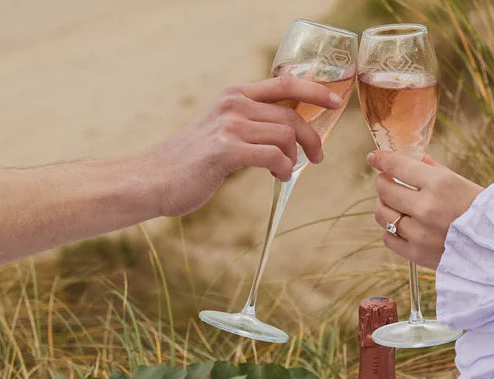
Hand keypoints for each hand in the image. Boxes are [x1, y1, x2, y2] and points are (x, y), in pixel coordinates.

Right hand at [143, 77, 342, 217]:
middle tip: (317, 158)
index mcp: (235, 95)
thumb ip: (250, 123)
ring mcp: (229, 126)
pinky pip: (273, 157)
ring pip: (285, 137)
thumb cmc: (193, 161)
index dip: (315, 90)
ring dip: (294, 159)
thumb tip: (286, 133)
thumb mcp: (222, 129)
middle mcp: (234, 104)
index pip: (285, 84)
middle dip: (312, 138)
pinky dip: (284, 169)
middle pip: (291, 116)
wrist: (157, 179)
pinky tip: (278, 177)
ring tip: (285, 172)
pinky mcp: (227, 150)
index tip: (335, 101)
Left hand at [368, 150, 484, 269]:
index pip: (397, 166)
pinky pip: (389, 238)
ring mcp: (419, 232)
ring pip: (382, 214)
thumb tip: (416, 159)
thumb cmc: (482, 213)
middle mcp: (426, 207)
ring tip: (393, 205)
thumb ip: (434, 170)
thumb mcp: (462, 183)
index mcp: (439, 184)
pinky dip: (390, 230)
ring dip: (383, 206)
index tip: (374, 157)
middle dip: (382, 183)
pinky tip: (400, 226)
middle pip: (385, 190)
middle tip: (387, 182)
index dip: (382, 159)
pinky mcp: (416, 253)